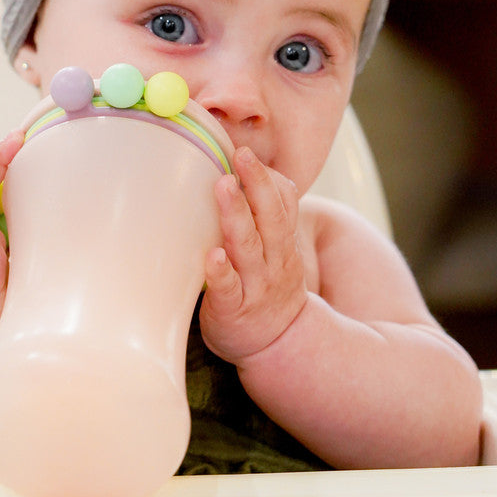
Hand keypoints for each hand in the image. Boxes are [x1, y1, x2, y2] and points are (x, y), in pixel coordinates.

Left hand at [199, 146, 307, 364]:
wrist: (278, 345)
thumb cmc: (266, 286)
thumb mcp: (278, 250)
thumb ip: (266, 216)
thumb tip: (246, 172)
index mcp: (281, 243)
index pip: (282, 204)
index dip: (267, 178)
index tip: (247, 152)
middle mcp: (273, 260)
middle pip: (268, 217)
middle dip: (255, 183)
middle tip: (240, 155)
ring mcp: (255, 285)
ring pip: (248, 246)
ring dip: (236, 214)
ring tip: (223, 187)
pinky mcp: (233, 309)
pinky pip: (228, 289)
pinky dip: (220, 272)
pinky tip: (213, 256)